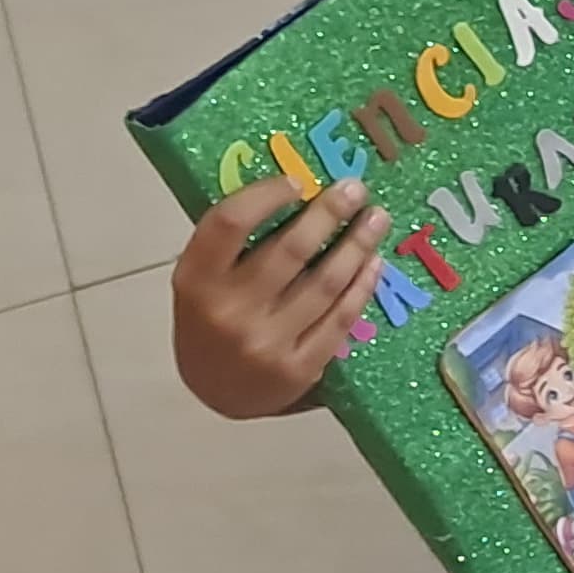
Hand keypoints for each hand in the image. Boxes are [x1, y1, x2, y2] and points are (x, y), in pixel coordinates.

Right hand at [171, 175, 390, 417]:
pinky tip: (374, 263)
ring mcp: (266, 343)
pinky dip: (362, 286)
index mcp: (196, 279)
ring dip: (358, 246)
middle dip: (330, 214)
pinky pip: (340, 318)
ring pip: (325, 283)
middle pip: (291, 250)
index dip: (266, 195)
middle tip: (356, 189)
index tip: (299, 181)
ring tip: (376, 219)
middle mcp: (229, 311)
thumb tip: (298, 191)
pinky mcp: (298, 368)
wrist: (213, 391)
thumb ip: (235, 242)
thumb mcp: (203, 278)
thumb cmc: (212, 319)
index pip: (230, 223)